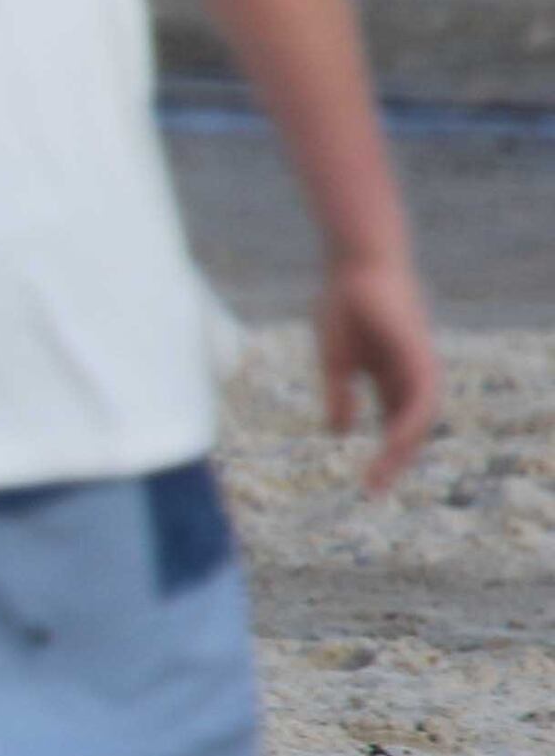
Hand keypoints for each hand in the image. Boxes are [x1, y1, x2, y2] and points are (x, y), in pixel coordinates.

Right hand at [317, 253, 440, 493]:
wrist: (356, 264)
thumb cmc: (344, 303)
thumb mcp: (335, 360)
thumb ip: (339, 395)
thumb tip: (339, 432)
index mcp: (391, 374)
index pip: (394, 423)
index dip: (382, 453)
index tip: (364, 482)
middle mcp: (411, 374)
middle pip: (410, 428)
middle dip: (393, 461)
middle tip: (373, 491)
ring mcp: (418, 366)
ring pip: (420, 420)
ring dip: (402, 450)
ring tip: (380, 476)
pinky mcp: (420, 357)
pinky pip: (421, 400)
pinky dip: (408, 424)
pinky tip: (392, 443)